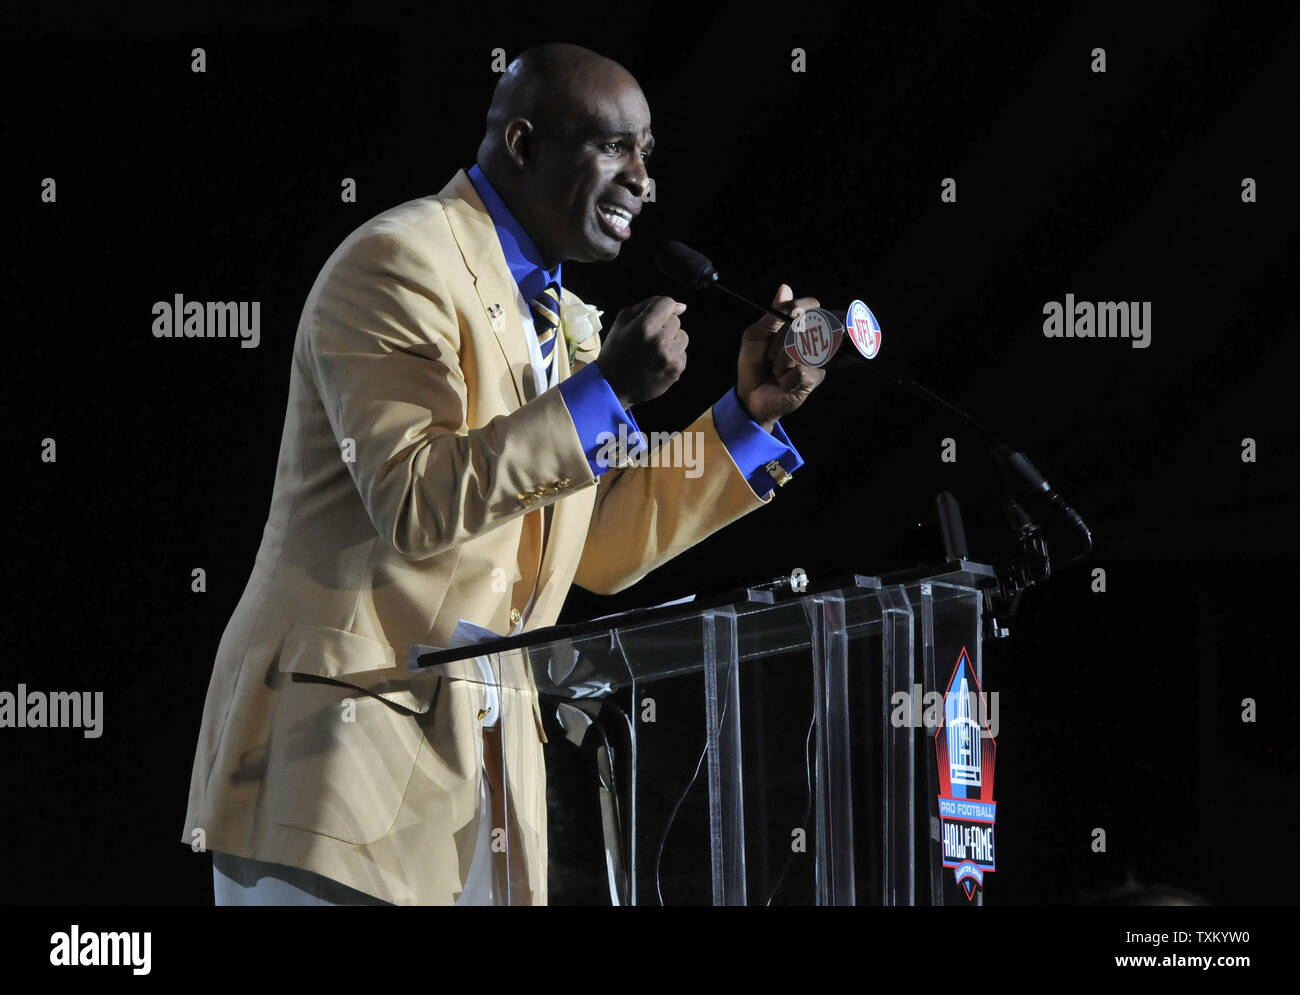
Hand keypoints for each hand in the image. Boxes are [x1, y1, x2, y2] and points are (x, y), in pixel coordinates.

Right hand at [593, 296, 688, 408]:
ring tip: (653, 352)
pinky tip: (657, 363)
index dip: (661, 309)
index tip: (655, 318)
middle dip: (663, 327)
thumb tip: (681, 307)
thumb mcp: (622, 321)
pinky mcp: (676, 369)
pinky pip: (682, 353)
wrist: (613, 386)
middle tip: (646, 341)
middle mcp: (660, 340)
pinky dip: (672, 356)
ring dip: (671, 341)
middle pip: (675, 321)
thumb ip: (649, 306)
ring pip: (682, 337)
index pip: (668, 303)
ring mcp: (670, 356)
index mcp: (645, 326)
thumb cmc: (616, 351)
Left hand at [736, 285, 825, 431]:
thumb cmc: (754, 364)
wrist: (750, 394)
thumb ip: (772, 315)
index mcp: (797, 326)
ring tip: (776, 371)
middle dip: (778, 342)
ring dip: (780, 362)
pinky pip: (800, 371)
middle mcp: (811, 340)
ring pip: (800, 350)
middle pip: (803, 327)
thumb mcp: (756, 335)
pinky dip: (785, 378)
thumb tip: (785, 288)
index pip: (813, 307)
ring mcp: (816, 359)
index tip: (793, 311)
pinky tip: (783, 383)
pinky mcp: (815, 378)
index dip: (803, 306)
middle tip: (770, 356)